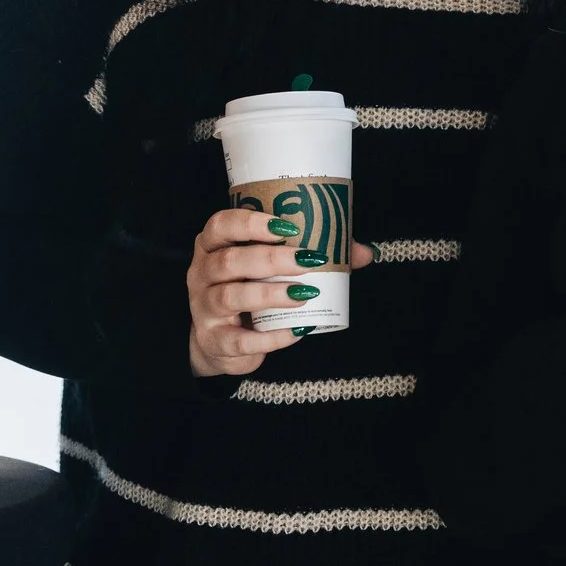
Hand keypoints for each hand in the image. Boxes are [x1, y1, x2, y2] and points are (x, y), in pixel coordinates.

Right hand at [185, 208, 372, 376]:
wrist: (221, 342)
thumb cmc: (248, 291)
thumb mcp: (267, 270)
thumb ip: (310, 256)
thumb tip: (363, 253)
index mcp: (212, 246)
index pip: (220, 225)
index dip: (250, 223)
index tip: (287, 227)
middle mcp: (201, 274)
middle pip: (229, 261)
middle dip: (271, 259)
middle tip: (308, 260)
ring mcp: (203, 308)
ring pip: (232, 296)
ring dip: (271, 293)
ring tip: (306, 292)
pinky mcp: (214, 340)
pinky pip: (241, 340)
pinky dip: (271, 336)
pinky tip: (297, 331)